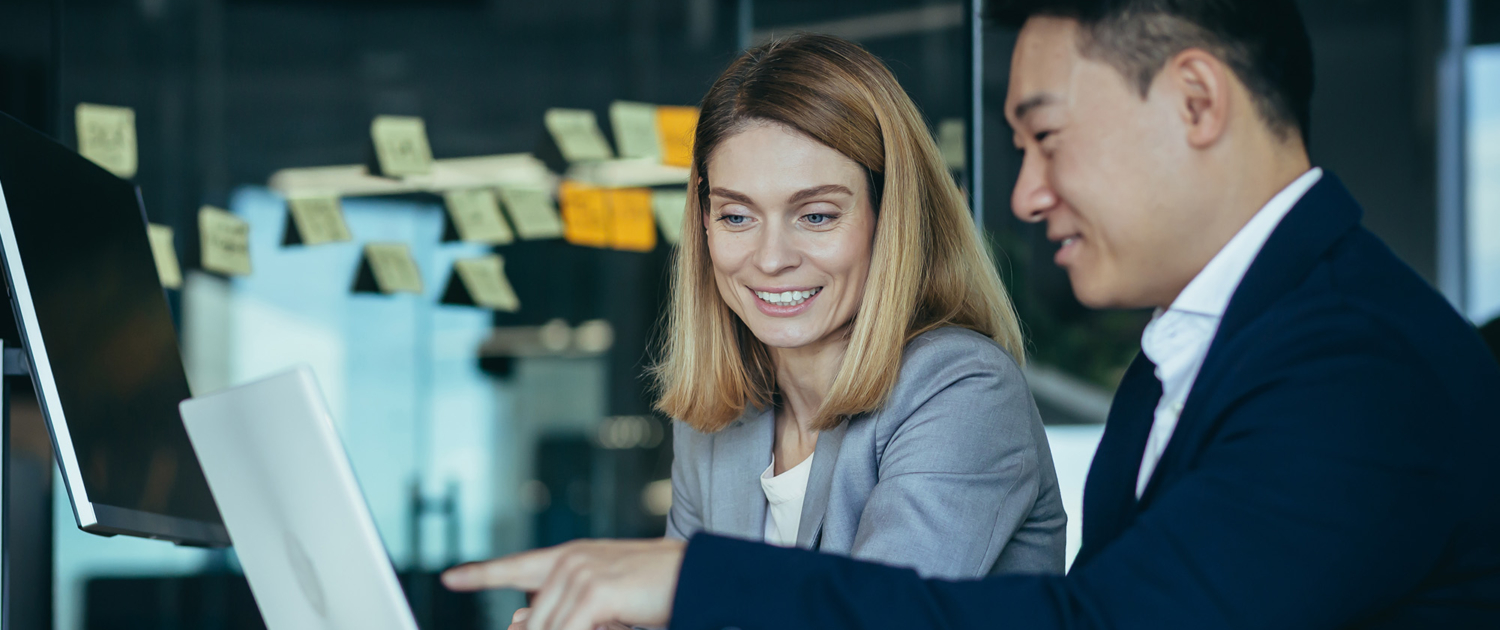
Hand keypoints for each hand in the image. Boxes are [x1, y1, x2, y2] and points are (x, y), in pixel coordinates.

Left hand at [442, 537, 685, 629]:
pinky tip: (611, 626)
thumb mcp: (603, 601)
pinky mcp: (593, 593)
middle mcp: (568, 560)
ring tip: (613, 618)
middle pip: (532, 622)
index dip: (481, 574)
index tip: (451, 576)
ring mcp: (579, 574)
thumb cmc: (654, 590)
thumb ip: (565, 610)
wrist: (697, 576)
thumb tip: (520, 623)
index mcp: (569, 557)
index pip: (517, 566)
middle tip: (604, 621)